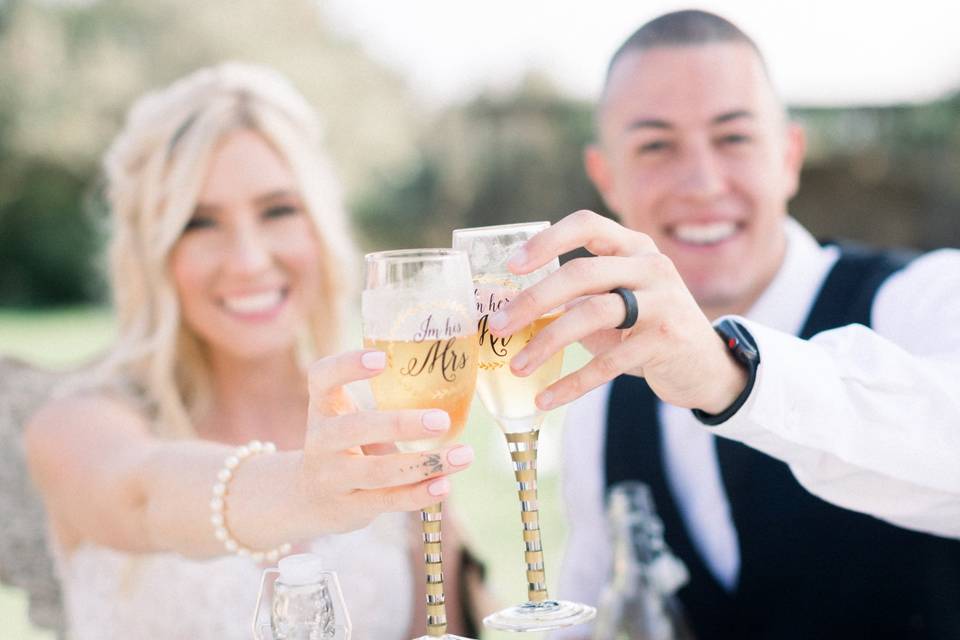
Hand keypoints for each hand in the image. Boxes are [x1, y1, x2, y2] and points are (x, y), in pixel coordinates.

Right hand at [294, 350, 473, 534]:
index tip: (382, 358)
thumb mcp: (347, 417)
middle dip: (400, 424)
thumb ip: (383, 402)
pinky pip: (387, 500)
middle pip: (355, 428)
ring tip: (464, 455)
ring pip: (378, 471)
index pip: (322, 378)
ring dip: (424, 463)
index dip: (347, 365)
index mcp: (324, 407)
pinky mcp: (350, 507)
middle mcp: (322, 440)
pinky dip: (418, 494)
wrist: (310, 499)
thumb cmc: (345, 445)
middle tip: (442, 420)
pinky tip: (444, 485)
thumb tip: (452, 384)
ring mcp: (333, 477)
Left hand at [489, 210, 746, 413]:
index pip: (587, 225)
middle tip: (497, 325)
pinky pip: (610, 362)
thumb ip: (576, 296)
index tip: (512, 265)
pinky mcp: (667, 340)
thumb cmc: (644, 329)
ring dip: (548, 341)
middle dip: (534, 299)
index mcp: (633, 247)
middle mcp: (650, 266)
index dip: (547, 241)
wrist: (706, 365)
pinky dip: (573, 382)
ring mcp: (663, 301)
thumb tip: (510, 309)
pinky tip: (546, 398)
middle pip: (582, 273)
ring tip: (517, 365)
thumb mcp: (616, 301)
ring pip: (594, 313)